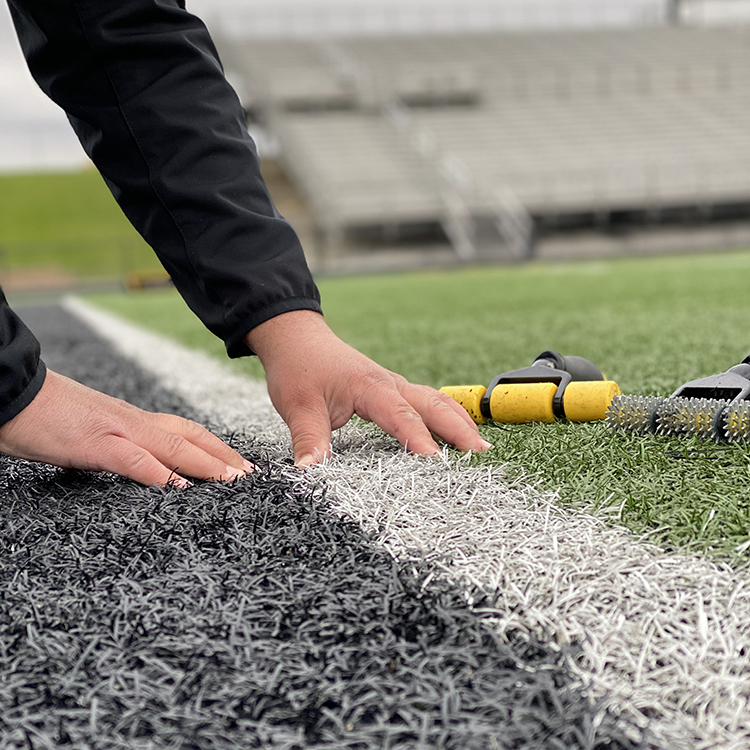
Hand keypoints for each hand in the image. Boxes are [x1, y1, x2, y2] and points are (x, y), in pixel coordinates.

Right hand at [0, 369, 252, 485]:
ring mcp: (115, 431)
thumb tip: (132, 469)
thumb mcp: (88, 437)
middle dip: (224, 456)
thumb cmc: (45, 418)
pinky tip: (179, 487)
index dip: (215, 447)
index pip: (183, 432)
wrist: (11, 392)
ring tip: (234, 480)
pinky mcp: (93, 443)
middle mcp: (132, 422)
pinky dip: (159, 473)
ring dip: (207, 463)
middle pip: (190, 437)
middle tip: (251, 475)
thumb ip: (114, 450)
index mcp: (131, 421)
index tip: (237, 464)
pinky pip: (133, 459)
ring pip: (173, 446)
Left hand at [245, 310, 491, 466]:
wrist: (297, 338)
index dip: (418, 439)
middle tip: (482, 455)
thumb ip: (308, 438)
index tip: (436, 462)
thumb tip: (310, 471)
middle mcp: (389, 383)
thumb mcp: (297, 405)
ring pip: (435, 401)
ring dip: (459, 421)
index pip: (400, 415)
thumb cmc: (298, 368)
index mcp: (369, 386)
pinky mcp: (391, 390)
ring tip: (481, 448)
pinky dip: (446, 416)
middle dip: (459, 429)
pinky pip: (426, 401)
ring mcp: (393, 385)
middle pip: (432, 405)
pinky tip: (457, 431)